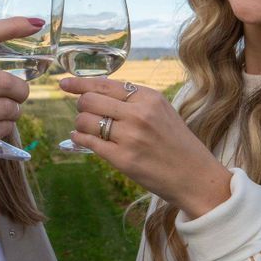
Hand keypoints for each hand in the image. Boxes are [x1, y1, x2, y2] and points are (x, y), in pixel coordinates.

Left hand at [59, 77, 231, 217]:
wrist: (196, 177)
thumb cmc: (177, 144)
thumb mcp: (162, 111)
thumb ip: (133, 101)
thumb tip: (96, 92)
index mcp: (149, 97)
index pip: (104, 84)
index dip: (80, 83)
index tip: (64, 84)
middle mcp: (138, 114)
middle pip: (90, 100)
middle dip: (81, 105)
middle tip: (85, 112)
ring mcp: (130, 137)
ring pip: (85, 120)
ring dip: (80, 124)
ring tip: (88, 129)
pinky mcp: (123, 159)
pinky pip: (88, 142)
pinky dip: (79, 138)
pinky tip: (79, 138)